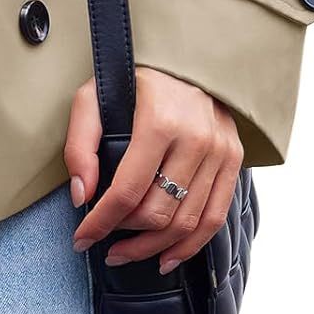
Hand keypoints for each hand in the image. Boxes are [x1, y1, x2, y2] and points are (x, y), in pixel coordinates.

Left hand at [64, 66, 243, 275]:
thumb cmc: (133, 78)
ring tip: (127, 254)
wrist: (184, 57)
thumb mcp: (93, 97)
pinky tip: (166, 256)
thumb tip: (82, 195)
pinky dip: (190, 244)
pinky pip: (215, 216)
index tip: (82, 238)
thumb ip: (80, 144)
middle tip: (104, 245)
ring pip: (187, 222)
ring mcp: (220, 151)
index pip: (128, 190)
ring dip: (153, 248)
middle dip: (125, 237)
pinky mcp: (233, 160)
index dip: (101, 222)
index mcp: (160, 121)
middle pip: (159, 212)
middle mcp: (196, 139)